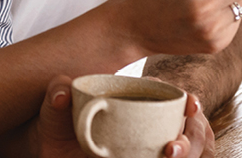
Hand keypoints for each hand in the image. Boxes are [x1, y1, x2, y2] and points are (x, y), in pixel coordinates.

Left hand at [37, 78, 211, 157]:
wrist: (51, 149)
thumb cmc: (58, 119)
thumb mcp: (54, 101)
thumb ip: (56, 90)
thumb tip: (61, 95)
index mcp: (135, 96)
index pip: (170, 94)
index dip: (187, 101)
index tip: (191, 106)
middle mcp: (149, 120)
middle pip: (188, 128)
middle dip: (190, 139)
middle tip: (172, 149)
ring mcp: (149, 146)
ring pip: (187, 151)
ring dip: (188, 155)